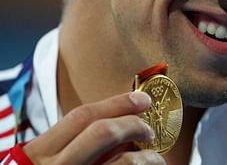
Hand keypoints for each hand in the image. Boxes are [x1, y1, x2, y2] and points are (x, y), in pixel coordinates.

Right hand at [23, 92, 165, 164]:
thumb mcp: (44, 161)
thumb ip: (70, 144)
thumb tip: (117, 123)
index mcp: (40, 153)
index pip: (82, 116)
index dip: (118, 103)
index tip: (142, 99)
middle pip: (103, 132)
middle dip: (133, 125)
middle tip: (149, 130)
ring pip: (122, 162)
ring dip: (146, 156)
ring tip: (155, 158)